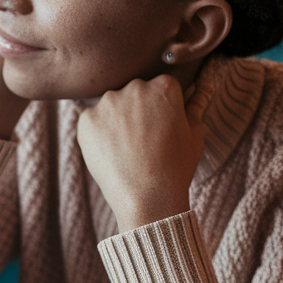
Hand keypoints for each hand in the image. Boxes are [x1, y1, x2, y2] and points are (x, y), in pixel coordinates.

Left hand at [76, 76, 203, 232]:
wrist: (147, 197)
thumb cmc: (176, 169)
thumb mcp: (195, 134)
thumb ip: (193, 108)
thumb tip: (195, 93)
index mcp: (164, 85)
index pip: (160, 88)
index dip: (161, 110)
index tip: (161, 128)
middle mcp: (135, 87)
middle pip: (135, 93)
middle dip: (138, 111)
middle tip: (143, 142)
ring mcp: (108, 102)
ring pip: (112, 107)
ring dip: (116, 122)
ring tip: (126, 150)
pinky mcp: (87, 119)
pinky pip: (92, 121)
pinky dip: (98, 134)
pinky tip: (111, 153)